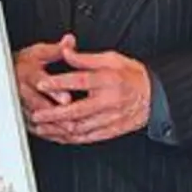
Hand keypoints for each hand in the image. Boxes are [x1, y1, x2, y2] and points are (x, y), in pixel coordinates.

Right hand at [14, 35, 75, 140]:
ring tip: (67, 132)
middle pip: (37, 104)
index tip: (67, 99)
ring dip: (51, 126)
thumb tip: (70, 41)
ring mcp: (18, 104)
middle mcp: (21, 89)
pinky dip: (45, 132)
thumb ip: (56, 50)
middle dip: (54, 114)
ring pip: (34, 118)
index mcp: (27, 72)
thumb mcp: (39, 52)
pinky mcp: (19, 114)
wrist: (4, 74)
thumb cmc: (25, 63)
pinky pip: (31, 126)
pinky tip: (58, 136)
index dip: (54, 91)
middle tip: (70, 122)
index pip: (40, 81)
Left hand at [29, 46, 150, 144]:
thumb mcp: (111, 58)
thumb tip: (66, 51)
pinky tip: (58, 136)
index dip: (58, 83)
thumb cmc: (132, 75)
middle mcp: (109, 100)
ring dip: (58, 129)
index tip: (41, 84)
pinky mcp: (111, 131)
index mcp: (108, 79)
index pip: (79, 81)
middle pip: (77, 110)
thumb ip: (85, 58)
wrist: (155, 96)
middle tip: (36, 114)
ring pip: (80, 128)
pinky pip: (88, 138)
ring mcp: (110, 118)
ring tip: (42, 127)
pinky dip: (70, 139)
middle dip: (53, 114)